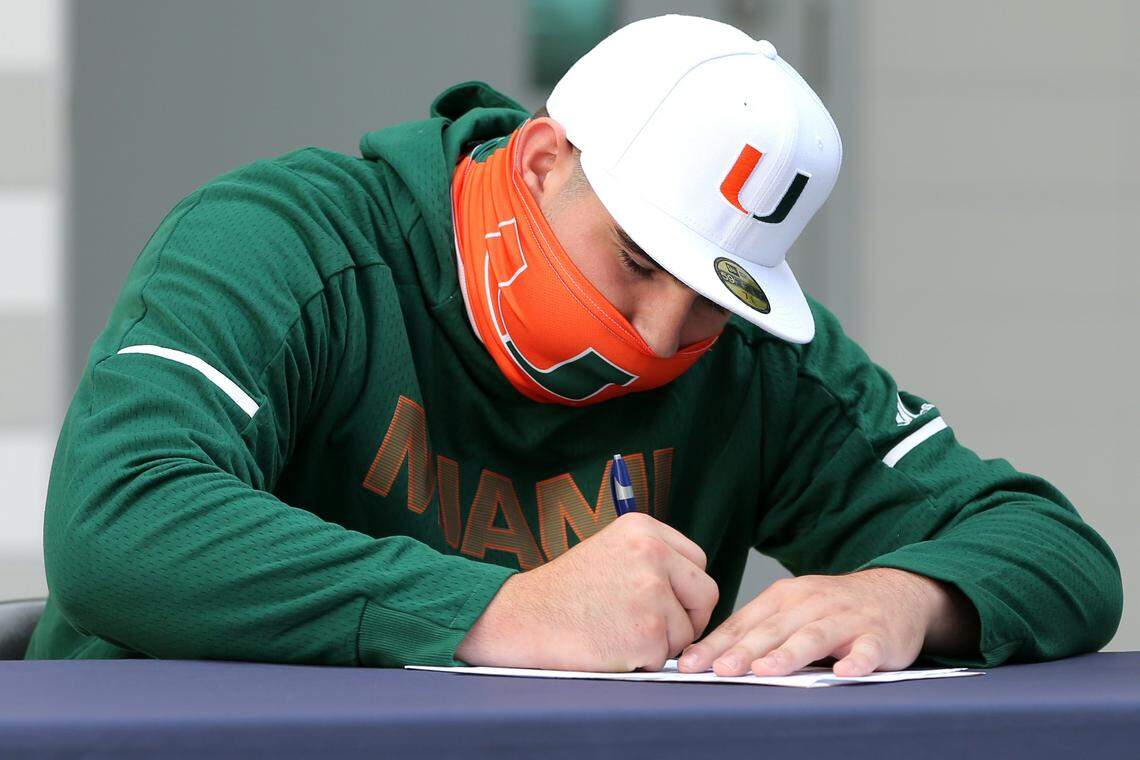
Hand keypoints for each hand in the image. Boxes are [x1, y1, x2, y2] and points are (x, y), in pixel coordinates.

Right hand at [456, 512, 718, 671]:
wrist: (522, 618)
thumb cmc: (562, 592)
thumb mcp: (610, 550)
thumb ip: (652, 558)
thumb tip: (692, 587)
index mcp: (643, 528)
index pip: (698, 561)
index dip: (685, 589)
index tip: (667, 602)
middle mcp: (653, 554)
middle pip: (705, 594)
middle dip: (687, 617)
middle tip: (654, 627)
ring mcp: (652, 594)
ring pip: (686, 632)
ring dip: (660, 642)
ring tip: (617, 632)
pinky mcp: (647, 633)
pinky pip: (665, 658)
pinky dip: (643, 661)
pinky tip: (612, 647)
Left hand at [677, 568, 977, 676]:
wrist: (896, 592)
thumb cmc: (833, 608)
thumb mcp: (793, 610)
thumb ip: (759, 632)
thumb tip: (712, 658)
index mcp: (785, 597)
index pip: (745, 622)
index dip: (717, 643)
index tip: (691, 664)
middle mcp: (812, 603)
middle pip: (774, 629)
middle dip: (744, 650)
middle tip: (720, 670)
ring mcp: (846, 618)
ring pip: (814, 636)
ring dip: (789, 653)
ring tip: (767, 670)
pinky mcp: (878, 636)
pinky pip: (867, 649)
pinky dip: (856, 660)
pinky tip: (845, 672)